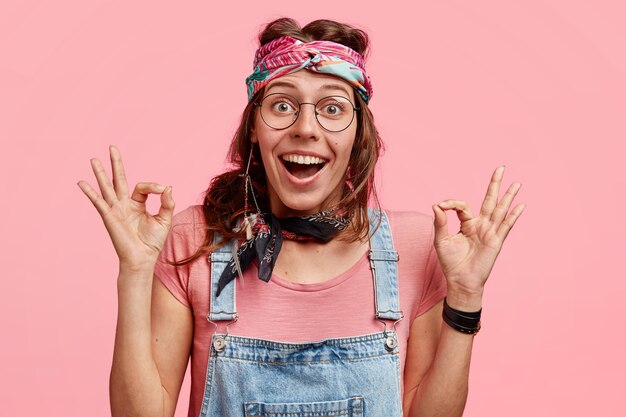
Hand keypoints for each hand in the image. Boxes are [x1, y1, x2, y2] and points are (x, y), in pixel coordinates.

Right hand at [77, 145, 174, 270]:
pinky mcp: (109, 216)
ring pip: (107, 187)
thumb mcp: (164, 219)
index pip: (143, 187)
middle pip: (119, 179)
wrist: (142, 258)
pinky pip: (98, 202)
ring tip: (93, 159)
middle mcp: (125, 204)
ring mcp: (115, 209)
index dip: (154, 186)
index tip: (163, 191)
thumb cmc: (153, 242)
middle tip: (112, 147)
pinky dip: (90, 192)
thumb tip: (168, 187)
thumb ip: (166, 203)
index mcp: (138, 204)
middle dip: (116, 163)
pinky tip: (82, 182)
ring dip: (100, 173)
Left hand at [432, 166, 524, 307]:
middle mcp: (480, 225)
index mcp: (467, 224)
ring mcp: (490, 232)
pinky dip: (513, 215)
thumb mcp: (441, 240)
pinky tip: (520, 205)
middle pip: (489, 200)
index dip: (451, 203)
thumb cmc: (450, 262)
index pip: (462, 206)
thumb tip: (436, 205)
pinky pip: (505, 226)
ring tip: (517, 183)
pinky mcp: (496, 241)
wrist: (460, 281)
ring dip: (508, 196)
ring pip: (500, 209)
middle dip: (495, 184)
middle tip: (501, 168)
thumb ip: (440, 223)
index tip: (441, 205)